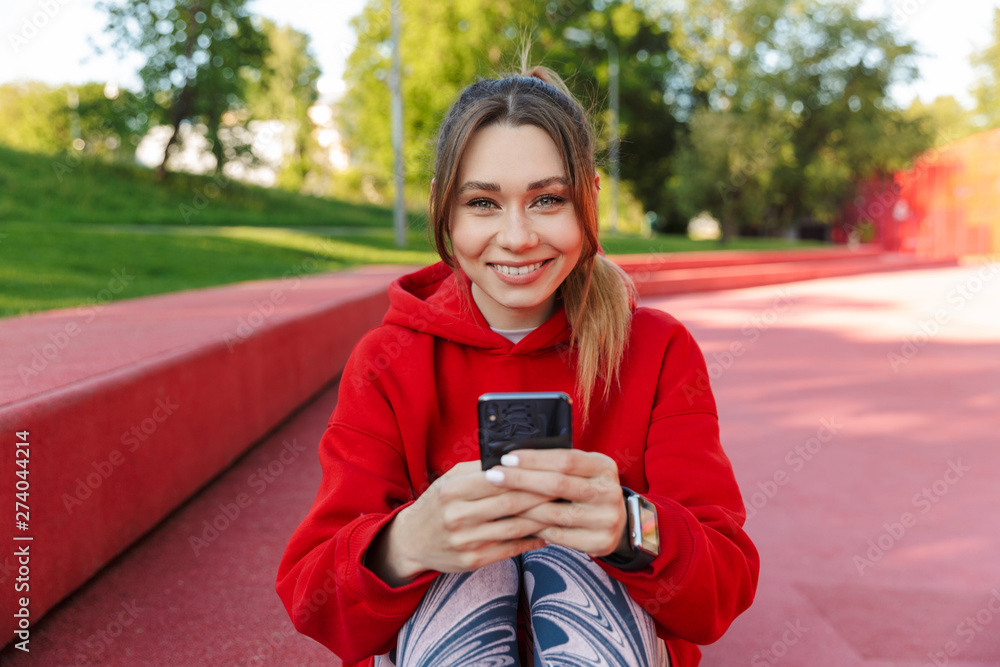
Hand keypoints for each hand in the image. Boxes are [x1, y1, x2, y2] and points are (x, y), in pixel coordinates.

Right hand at [367, 461, 552, 585]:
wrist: (412, 541)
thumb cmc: (436, 504)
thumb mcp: (449, 480)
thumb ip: (479, 469)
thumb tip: (515, 457)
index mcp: (452, 490)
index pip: (498, 479)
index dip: (527, 474)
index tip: (551, 470)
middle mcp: (457, 516)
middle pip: (511, 503)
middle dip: (543, 495)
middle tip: (566, 489)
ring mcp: (465, 541)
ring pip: (515, 527)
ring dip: (542, 519)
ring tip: (562, 510)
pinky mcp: (473, 560)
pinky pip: (510, 548)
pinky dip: (531, 541)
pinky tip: (547, 534)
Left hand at [484, 449, 626, 557]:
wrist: (619, 522)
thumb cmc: (588, 488)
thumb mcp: (584, 470)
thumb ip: (558, 464)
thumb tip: (514, 459)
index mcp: (604, 466)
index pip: (565, 459)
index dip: (534, 458)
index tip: (507, 458)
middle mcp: (609, 492)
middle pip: (558, 484)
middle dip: (521, 479)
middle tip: (494, 476)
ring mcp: (606, 519)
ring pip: (554, 513)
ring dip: (522, 506)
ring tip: (499, 500)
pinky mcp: (600, 542)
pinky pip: (558, 535)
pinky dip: (535, 527)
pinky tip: (517, 521)